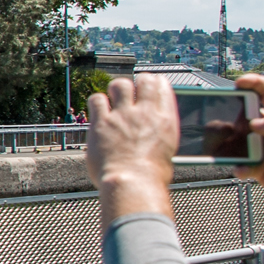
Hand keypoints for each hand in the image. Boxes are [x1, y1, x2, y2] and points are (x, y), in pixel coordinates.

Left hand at [87, 74, 176, 220]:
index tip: (146, 87)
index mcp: (165, 119)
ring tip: (113, 103)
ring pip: (119, 84)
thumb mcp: (166, 151)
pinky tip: (98, 112)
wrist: (133, 183)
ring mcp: (123, 115)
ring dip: (115, 91)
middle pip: (143, 80)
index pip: (161, 86)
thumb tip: (151, 134)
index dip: (153, 84)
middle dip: (136, 84)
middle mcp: (145, 112)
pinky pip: (97, 99)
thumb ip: (158, 135)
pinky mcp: (102, 122)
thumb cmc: (151, 176)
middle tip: (129, 94)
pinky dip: (97, 102)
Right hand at [230, 73, 263, 263]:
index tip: (238, 84)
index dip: (254, 84)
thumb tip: (253, 123)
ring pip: (240, 140)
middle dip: (234, 114)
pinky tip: (242, 170)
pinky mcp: (260, 168)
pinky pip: (242, 163)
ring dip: (231, 142)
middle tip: (224, 119)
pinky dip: (238, 166)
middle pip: (248, 115)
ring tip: (225, 146)